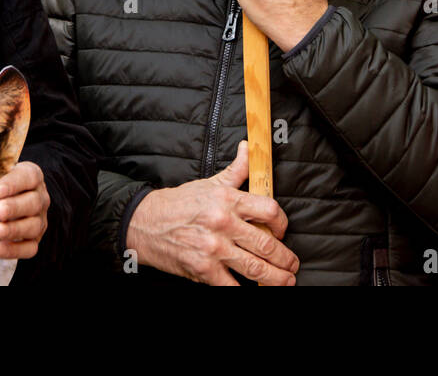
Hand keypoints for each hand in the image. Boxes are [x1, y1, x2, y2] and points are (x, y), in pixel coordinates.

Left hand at [0, 161, 49, 259]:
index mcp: (32, 177)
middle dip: (16, 208)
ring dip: (16, 229)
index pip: (29, 177)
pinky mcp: (34, 240)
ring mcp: (39, 220)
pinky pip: (31, 248)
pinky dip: (16, 250)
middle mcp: (39, 198)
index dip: (15, 183)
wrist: (8, 201)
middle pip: (34, 203)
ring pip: (34, 226)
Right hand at [127, 141, 297, 285]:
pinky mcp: (203, 269)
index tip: (283, 232)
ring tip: (285, 281)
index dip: (282, 223)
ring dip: (275, 278)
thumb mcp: (210, 183)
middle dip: (285, 258)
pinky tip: (254, 290)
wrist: (145, 223)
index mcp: (228, 200)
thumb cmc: (180, 203)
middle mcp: (223, 223)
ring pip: (255, 267)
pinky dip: (245, 290)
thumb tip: (248, 148)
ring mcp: (213, 248)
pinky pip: (231, 285)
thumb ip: (236, 169)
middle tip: (292, 265)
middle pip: (266, 243)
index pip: (268, 210)